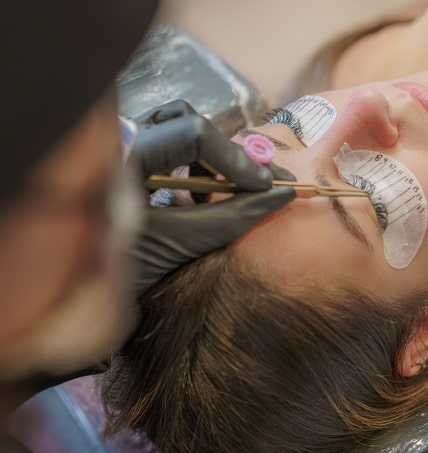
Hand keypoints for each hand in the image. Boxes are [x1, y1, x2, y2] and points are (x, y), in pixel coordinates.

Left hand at [129, 100, 295, 292]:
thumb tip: (279, 196)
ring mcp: (118, 143)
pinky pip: (167, 141)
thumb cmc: (117, 267)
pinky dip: (193, 164)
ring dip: (210, 157)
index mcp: (121, 157)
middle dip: (226, 154)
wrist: (77, 286)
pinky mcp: (125, 153)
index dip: (235, 159)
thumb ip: (230, 217)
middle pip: (187, 121)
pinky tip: (200, 196)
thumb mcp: (177, 243)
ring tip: (226, 191)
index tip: (265, 187)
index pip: (192, 134)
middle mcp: (116, 139)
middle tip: (256, 185)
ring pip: (178, 126)